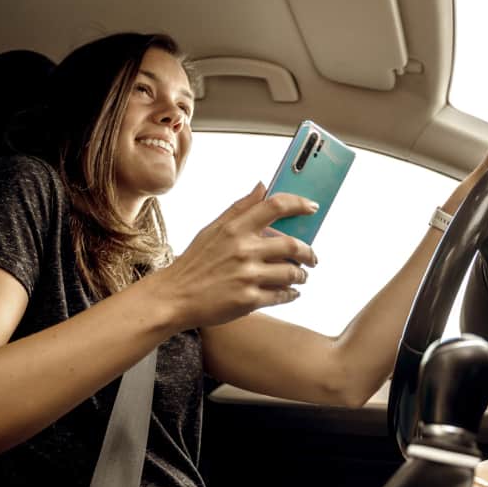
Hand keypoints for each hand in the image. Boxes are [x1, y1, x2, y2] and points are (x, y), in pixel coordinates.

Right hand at [157, 183, 317, 328]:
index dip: (299, 204)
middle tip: (312, 257)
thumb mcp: (213, 229)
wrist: (175, 297)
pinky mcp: (248, 300)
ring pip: (291, 273)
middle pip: (292, 244)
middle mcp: (243, 250)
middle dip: (309, 252)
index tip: (312, 207)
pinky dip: (291, 293)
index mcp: (235, 228)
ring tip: (301, 276)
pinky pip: (282, 295)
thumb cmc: (195, 262)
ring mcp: (247, 276)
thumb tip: (263, 186)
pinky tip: (291, 292)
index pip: (275, 206)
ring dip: (302, 275)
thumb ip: (240, 208)